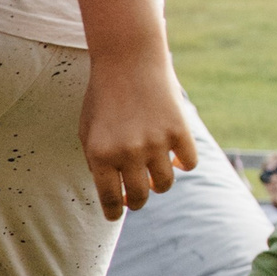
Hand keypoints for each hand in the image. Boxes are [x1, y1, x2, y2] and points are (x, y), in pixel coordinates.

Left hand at [78, 52, 196, 218]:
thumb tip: (112, 193)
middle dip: (137, 201)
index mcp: (100, 154)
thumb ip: (96, 162)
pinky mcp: (180, 132)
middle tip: (136, 197)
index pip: (110, 199)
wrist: (128, 61)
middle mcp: (129, 153)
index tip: (115, 215)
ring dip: (158, 184)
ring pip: (165, 184)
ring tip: (153, 175)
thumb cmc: (103, 97)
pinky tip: (174, 157)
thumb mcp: (87, 130)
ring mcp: (156, 143)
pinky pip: (189, 164)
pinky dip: (182, 163)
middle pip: (139, 197)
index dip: (114, 212)